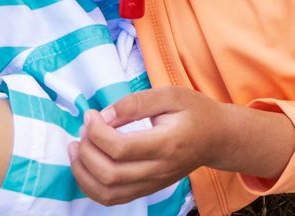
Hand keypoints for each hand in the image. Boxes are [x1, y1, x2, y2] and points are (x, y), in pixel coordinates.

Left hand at [69, 87, 224, 204]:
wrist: (217, 139)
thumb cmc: (196, 112)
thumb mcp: (171, 95)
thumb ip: (136, 103)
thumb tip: (104, 116)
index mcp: (167, 144)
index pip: (120, 148)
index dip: (97, 132)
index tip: (92, 114)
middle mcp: (159, 170)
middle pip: (109, 174)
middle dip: (86, 151)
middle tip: (84, 129)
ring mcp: (153, 184)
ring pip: (107, 193)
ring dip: (83, 173)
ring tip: (77, 148)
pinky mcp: (147, 190)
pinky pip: (112, 199)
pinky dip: (91, 186)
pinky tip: (86, 165)